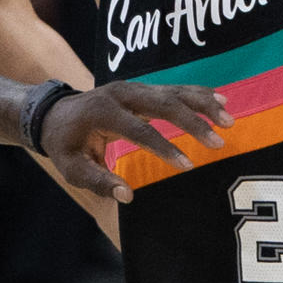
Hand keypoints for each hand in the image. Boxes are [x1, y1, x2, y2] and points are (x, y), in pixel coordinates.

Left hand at [39, 81, 231, 202]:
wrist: (53, 113)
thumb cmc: (65, 144)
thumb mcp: (72, 167)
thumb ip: (98, 181)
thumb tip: (127, 196)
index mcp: (103, 112)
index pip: (139, 130)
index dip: (164, 147)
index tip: (188, 165)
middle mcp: (120, 94)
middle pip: (163, 104)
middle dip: (193, 121)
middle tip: (219, 141)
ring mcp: (132, 87)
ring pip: (173, 91)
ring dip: (202, 104)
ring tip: (229, 118)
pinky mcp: (141, 87)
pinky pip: (173, 88)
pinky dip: (197, 93)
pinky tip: (221, 99)